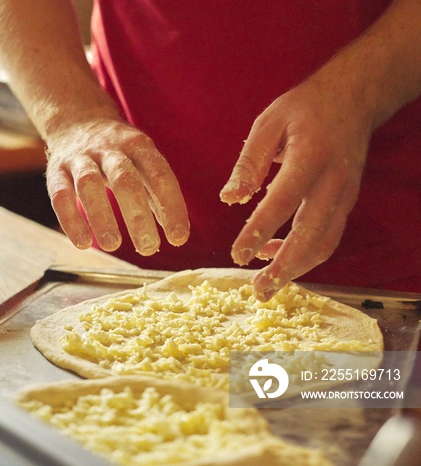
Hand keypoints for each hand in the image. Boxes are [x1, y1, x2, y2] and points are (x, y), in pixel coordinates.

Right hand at [45, 118, 189, 254]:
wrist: (76, 120)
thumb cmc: (118, 153)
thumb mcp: (141, 161)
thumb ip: (156, 194)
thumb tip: (175, 233)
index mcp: (138, 145)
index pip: (159, 175)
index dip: (171, 206)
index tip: (178, 238)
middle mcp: (109, 149)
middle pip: (124, 180)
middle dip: (137, 216)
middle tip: (148, 248)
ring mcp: (81, 158)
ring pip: (89, 184)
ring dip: (101, 216)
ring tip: (113, 246)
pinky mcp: (57, 169)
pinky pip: (61, 194)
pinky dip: (71, 219)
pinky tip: (82, 243)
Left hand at [220, 78, 371, 300]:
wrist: (353, 98)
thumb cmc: (303, 109)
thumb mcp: (269, 122)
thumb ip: (249, 162)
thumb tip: (229, 199)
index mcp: (310, 155)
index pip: (284, 200)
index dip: (260, 230)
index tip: (237, 254)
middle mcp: (334, 180)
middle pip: (312, 233)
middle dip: (284, 266)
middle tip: (258, 289)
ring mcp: (345, 194)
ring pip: (325, 242)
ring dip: (296, 269)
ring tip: (266, 286)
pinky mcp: (346, 202)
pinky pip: (328, 236)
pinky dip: (304, 254)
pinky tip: (274, 255)